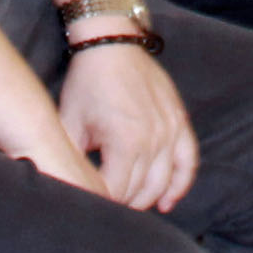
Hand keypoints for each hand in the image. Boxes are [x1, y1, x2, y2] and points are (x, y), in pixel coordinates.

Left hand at [60, 40, 197, 212]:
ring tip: (131, 206)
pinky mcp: (179, 122)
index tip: (88, 207)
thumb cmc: (87, 82)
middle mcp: (153, 139)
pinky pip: (188, 161)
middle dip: (122, 203)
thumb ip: (70, 159)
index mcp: (125, 142)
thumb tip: (64, 188)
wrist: (112, 44)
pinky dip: (180, 184)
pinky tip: (167, 201)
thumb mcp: (69, 122)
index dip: (101, 203)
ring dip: (147, 199)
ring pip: (164, 181)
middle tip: (105, 208)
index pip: (116, 191)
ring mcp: (170, 130)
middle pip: (140, 190)